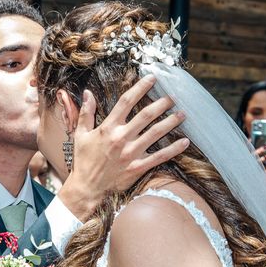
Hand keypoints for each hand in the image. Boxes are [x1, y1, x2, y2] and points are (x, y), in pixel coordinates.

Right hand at [60, 75, 188, 219]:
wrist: (87, 188)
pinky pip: (159, 157)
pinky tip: (185, 141)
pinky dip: (174, 149)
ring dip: (171, 122)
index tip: (152, 78)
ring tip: (183, 113)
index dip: (140, 87)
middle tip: (173, 95)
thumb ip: (86, 113)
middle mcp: (121, 137)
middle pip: (146, 115)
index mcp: (108, 127)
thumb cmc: (83, 161)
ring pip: (156, 133)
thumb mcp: (80, 134)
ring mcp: (131, 153)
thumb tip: (88, 93)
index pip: (126, 101)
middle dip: (162, 103)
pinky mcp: (138, 167)